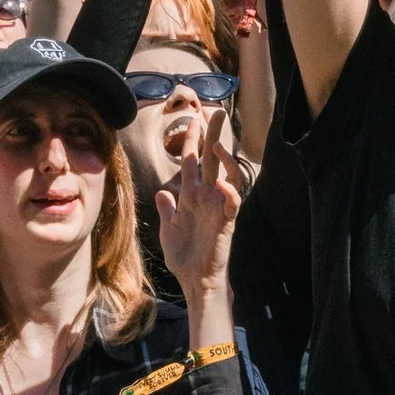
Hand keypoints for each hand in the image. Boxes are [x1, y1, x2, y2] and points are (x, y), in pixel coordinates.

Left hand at [153, 110, 241, 291]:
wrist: (195, 281)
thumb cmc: (184, 257)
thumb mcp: (168, 230)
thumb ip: (167, 209)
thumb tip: (161, 192)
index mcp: (191, 196)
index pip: (192, 161)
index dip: (192, 140)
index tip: (193, 119)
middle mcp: (206, 196)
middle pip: (211, 160)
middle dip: (213, 136)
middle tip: (216, 113)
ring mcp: (217, 207)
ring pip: (226, 174)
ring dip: (224, 159)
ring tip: (216, 144)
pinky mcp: (226, 222)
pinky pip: (232, 202)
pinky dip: (228, 192)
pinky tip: (220, 183)